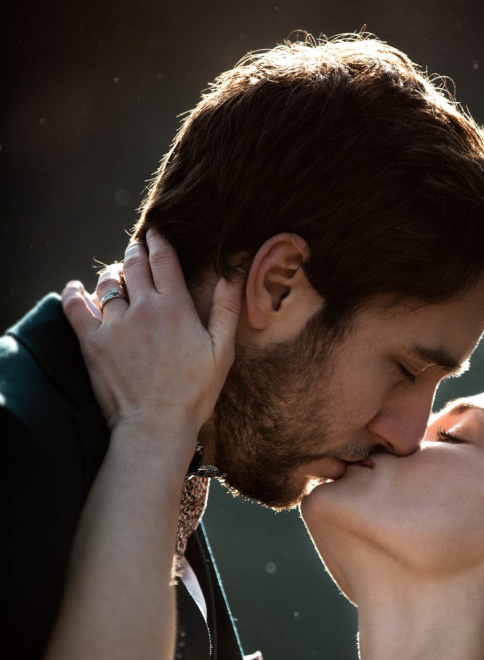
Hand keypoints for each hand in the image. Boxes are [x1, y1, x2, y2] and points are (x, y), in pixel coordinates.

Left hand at [61, 230, 242, 436]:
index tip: (157, 234)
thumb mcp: (222, 352)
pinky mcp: (92, 342)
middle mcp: (143, 308)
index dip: (160, 242)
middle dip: (135, 250)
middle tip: (137, 247)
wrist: (156, 425)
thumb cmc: (194, 394)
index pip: (164, 259)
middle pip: (134, 264)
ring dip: (112, 274)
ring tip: (115, 275)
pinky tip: (76, 289)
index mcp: (176, 307)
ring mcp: (115, 323)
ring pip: (107, 282)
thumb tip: (233, 274)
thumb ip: (226, 309)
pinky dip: (74, 293)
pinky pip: (74, 306)